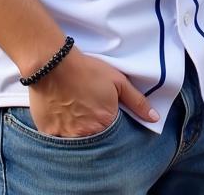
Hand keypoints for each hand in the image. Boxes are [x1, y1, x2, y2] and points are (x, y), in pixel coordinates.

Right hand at [27, 47, 157, 136]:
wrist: (54, 64)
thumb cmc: (88, 70)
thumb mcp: (118, 81)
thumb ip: (138, 102)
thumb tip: (154, 118)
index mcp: (105, 122)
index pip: (114, 133)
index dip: (111, 121)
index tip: (104, 110)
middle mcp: (86, 134)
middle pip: (94, 138)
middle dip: (95, 127)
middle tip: (88, 108)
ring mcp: (66, 135)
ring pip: (76, 140)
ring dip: (78, 129)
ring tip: (75, 109)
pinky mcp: (49, 132)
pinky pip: (57, 138)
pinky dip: (61, 128)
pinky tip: (62, 112)